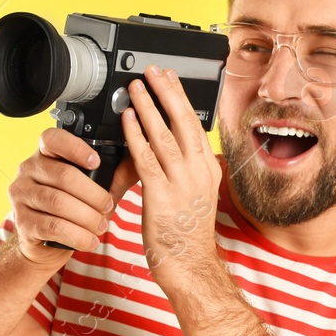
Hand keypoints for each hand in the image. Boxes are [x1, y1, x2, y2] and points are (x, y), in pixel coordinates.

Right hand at [8, 127, 136, 265]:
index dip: (76, 149)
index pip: (53, 139)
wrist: (46, 244)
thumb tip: (145, 151)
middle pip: (64, 176)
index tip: (97, 162)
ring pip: (58, 202)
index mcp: (46, 153)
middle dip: (93, 194)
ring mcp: (21, 195)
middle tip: (109, 206)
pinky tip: (90, 240)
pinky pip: (52, 226)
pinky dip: (77, 235)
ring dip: (87, 217)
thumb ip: (118, 170)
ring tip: (102, 226)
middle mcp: (29, 169)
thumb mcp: (98, 186)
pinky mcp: (21, 221)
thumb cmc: (75, 208)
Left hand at [120, 64, 222, 284]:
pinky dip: (137, 136)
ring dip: (149, 108)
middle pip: (184, 123)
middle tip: (153, 71)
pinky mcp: (161, 196)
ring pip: (165, 136)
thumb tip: (171, 146)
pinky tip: (128, 120)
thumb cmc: (186, 234)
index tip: (170, 78)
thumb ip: (185, 169)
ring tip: (135, 88)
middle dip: (167, 93)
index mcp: (207, 171)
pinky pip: (147, 159)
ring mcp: (182, 184)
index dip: (181, 98)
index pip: (195, 124)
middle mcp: (198, 173)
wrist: (188, 264)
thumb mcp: (194, 195)